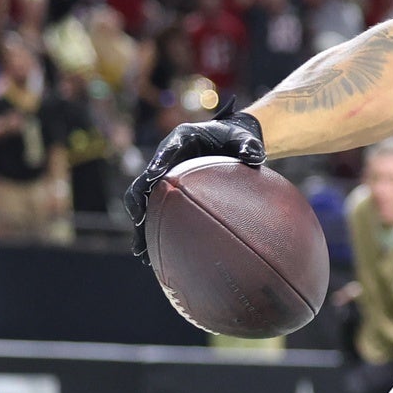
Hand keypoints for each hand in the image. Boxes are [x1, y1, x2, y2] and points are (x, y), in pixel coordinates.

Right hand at [127, 112, 264, 262]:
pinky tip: (154, 256)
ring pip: (145, 202)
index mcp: (180, 140)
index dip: (156, 165)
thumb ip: (248, 144)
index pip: (165, 152)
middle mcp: (166, 159)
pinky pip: (156, 213)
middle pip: (144, 181)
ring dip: (141, 224)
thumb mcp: (243, 137)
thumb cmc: (236, 136)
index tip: (153, 178)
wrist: (230, 139)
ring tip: (141, 250)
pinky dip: (154, 231)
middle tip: (138, 220)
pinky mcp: (169, 193)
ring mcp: (165, 178)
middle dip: (138, 200)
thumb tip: (254, 156)